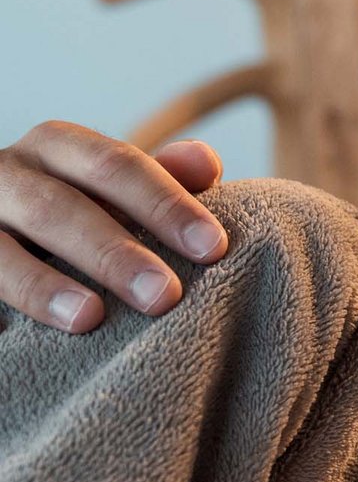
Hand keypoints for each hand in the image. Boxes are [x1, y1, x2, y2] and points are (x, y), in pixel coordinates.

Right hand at [0, 121, 228, 332]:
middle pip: (58, 207)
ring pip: (1, 251)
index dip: (165, 204)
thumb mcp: (116, 189)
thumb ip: (163, 178)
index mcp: (58, 147)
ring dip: (44, 285)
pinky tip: (23, 335)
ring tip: (90, 317)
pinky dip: (3, 307)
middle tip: (163, 295)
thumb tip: (205, 162)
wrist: (4, 225)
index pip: (114, 165)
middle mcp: (7, 173)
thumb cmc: (81, 207)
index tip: (212, 247)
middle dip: (113, 253)